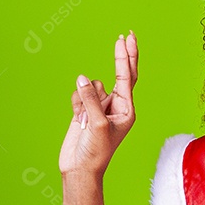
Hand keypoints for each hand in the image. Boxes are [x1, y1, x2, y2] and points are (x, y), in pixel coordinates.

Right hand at [59, 32, 138, 175]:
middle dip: (122, 56)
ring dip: (85, 98)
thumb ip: (91, 99)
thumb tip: (83, 78)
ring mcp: (100, 107)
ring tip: (84, 120)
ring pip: (91, 86)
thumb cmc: (96, 151)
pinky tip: (77, 119)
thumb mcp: (96, 124)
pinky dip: (76, 103)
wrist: (80, 169)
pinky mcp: (85, 110)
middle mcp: (116, 106)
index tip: (126, 38)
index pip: (128, 77)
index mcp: (127, 110)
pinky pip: (79, 94)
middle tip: (126, 35)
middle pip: (120, 74)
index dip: (126, 56)